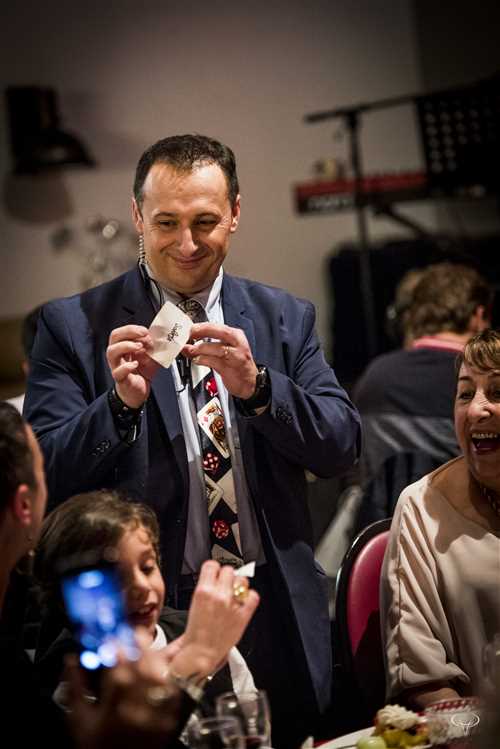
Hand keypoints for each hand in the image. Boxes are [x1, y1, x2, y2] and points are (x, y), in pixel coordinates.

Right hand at [64, 631, 182, 748]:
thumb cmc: (95, 746)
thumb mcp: (79, 719)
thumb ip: (74, 687)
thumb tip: (70, 660)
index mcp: (113, 711)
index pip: (118, 673)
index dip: (117, 652)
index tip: (114, 638)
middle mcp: (136, 713)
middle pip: (143, 672)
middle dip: (140, 648)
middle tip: (136, 633)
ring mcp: (154, 718)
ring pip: (159, 680)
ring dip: (155, 658)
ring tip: (149, 644)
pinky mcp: (167, 722)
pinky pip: (172, 693)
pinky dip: (167, 677)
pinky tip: (162, 666)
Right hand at [106, 325, 158, 408]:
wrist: (139, 391)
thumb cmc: (142, 371)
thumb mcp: (151, 355)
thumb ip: (152, 345)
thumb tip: (155, 336)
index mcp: (123, 346)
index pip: (122, 332)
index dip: (132, 328)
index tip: (145, 330)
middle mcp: (118, 354)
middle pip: (114, 337)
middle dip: (128, 332)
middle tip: (143, 335)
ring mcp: (117, 366)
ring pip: (111, 352)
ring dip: (126, 346)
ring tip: (139, 347)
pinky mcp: (120, 378)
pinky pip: (118, 371)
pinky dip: (127, 367)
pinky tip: (135, 364)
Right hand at [164, 560, 258, 676]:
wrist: (201, 652)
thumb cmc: (196, 631)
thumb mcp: (194, 602)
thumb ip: (205, 587)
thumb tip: (214, 576)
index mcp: (203, 591)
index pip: (212, 565)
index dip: (213, 570)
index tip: (214, 574)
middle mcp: (219, 595)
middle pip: (228, 570)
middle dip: (226, 577)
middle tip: (223, 586)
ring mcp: (232, 605)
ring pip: (242, 580)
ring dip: (239, 585)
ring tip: (233, 594)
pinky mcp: (244, 615)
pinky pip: (253, 596)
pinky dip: (250, 598)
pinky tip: (243, 602)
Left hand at [181, 322, 257, 398]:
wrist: (250, 383)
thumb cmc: (237, 365)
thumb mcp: (226, 350)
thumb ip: (208, 346)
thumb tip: (188, 345)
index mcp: (236, 336)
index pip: (218, 326)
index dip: (202, 325)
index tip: (189, 327)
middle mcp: (237, 344)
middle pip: (221, 332)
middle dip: (203, 330)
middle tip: (190, 333)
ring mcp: (235, 357)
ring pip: (217, 348)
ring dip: (200, 348)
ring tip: (190, 350)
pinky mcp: (230, 369)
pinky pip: (214, 362)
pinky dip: (203, 360)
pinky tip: (197, 360)